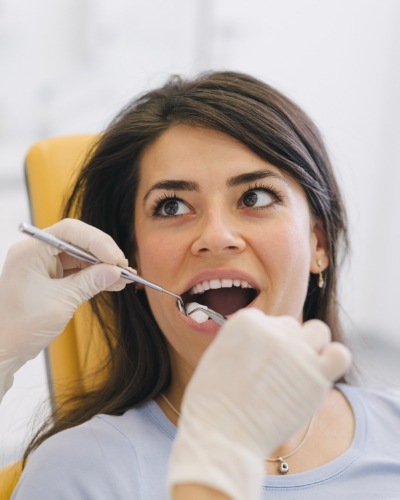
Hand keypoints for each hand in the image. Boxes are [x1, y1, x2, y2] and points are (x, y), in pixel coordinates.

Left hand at [0, 218, 128, 398]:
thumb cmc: (20, 327)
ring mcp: (43, 264)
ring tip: (124, 278)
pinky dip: (95, 276)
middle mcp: (36, 252)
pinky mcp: (49, 277)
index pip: (70, 232)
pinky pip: (77, 270)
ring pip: (80, 256)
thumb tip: (115, 271)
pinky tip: (113, 283)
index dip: (97, 241)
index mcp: (31, 251)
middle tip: (124, 268)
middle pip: (77, 240)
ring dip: (102, 266)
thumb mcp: (61, 303)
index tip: (116, 259)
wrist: (3, 350)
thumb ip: (89, 283)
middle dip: (103, 253)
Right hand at [169, 309, 350, 499]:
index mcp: (246, 321)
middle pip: (291, 327)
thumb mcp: (217, 356)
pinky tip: (319, 375)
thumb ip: (243, 342)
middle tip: (275, 375)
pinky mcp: (317, 375)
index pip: (267, 321)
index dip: (263, 343)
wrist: (221, 435)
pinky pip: (340, 355)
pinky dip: (333, 360)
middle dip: (285, 346)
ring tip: (300, 371)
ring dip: (312, 347)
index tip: (257, 364)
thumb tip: (262, 344)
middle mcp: (273, 330)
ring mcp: (297, 351)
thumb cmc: (212, 404)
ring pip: (319, 332)